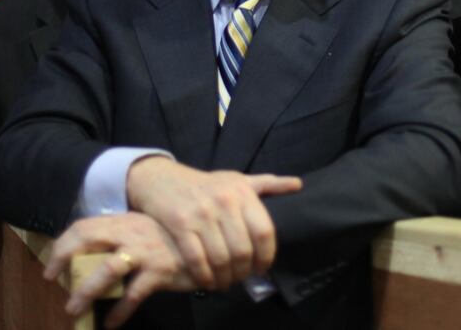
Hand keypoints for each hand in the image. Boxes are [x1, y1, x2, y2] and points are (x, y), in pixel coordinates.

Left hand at [43, 212, 196, 328]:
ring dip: (86, 291)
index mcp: (126, 221)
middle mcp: (132, 231)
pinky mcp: (160, 270)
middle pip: (89, 237)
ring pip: (106, 268)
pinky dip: (119, 312)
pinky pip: (132, 294)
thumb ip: (124, 240)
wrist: (213, 243)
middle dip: (64, 258)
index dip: (63, 244)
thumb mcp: (147, 233)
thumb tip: (93, 258)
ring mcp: (146, 250)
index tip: (51, 264)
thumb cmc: (175, 241)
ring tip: (74, 309)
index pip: (85, 226)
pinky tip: (111, 324)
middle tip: (53, 280)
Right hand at [126, 158, 301, 291]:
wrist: (162, 178)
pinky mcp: (179, 224)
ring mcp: (201, 213)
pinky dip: (204, 276)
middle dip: (243, 271)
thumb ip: (268, 184)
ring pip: (221, 258)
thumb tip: (298, 184)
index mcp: (243, 191)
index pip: (264, 232)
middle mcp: (225, 201)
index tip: (262, 268)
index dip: (266, 256)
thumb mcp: (237, 179)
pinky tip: (206, 280)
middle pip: (243, 250)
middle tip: (240, 278)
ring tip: (224, 282)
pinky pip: (196, 259)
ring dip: (224, 278)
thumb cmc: (205, 183)